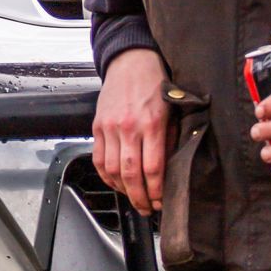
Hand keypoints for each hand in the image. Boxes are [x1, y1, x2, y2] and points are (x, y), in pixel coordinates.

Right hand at [92, 47, 169, 216]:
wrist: (130, 62)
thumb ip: (170, 139)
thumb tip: (170, 170)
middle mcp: (129, 127)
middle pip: (131, 174)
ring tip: (133, 198)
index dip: (156, 191)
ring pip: (112, 170)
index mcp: (152, 123)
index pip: (153, 168)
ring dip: (122, 190)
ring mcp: (110, 127)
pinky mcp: (97, 126)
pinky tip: (116, 183)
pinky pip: (99, 159)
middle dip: (139, 197)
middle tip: (146, 208)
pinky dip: (106, 176)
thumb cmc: (156, 84)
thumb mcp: (173, 110)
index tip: (160, 202)